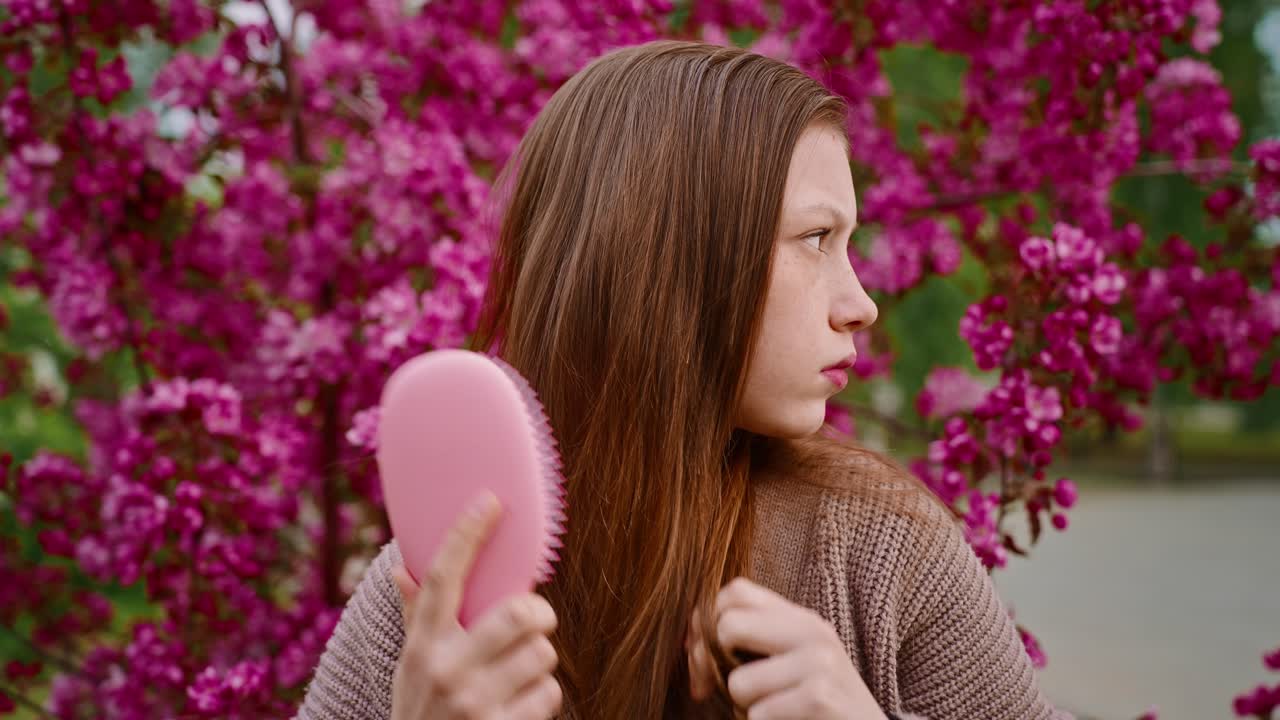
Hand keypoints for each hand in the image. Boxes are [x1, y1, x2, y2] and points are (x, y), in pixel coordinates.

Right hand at [389, 492, 562, 719]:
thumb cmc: (421, 713)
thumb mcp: (409, 669)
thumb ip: (415, 618)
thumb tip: (400, 567)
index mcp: (422, 645)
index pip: (441, 577)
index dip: (467, 534)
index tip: (490, 500)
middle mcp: (444, 669)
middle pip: (518, 612)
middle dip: (539, 614)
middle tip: (536, 621)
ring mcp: (473, 702)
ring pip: (542, 654)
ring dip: (538, 665)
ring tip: (515, 679)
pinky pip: (549, 693)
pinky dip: (541, 700)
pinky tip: (517, 709)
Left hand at [685, 577, 886, 719]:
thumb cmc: (820, 706)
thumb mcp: (791, 664)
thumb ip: (749, 644)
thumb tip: (690, 643)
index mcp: (802, 619)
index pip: (735, 592)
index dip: (706, 622)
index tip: (704, 658)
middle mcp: (812, 632)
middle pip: (729, 625)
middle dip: (716, 666)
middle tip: (729, 693)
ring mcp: (820, 663)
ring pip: (738, 682)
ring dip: (746, 709)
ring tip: (774, 712)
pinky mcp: (820, 698)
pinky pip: (758, 715)